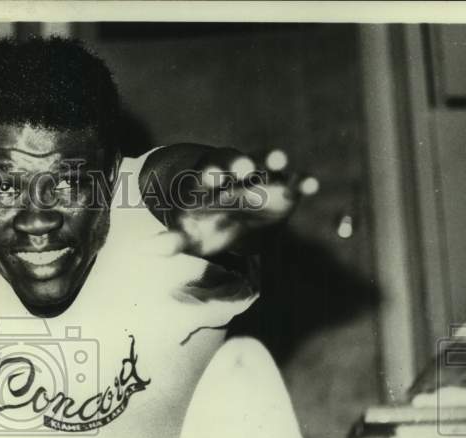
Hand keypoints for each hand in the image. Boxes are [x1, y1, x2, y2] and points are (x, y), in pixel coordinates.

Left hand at [154, 148, 318, 258]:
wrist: (229, 212)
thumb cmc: (205, 221)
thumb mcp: (189, 233)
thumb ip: (175, 239)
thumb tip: (151, 249)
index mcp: (211, 182)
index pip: (207, 175)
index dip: (209, 176)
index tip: (209, 178)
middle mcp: (236, 175)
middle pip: (237, 163)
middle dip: (240, 164)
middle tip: (244, 168)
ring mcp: (261, 178)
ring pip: (268, 164)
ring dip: (273, 160)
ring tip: (280, 161)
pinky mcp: (284, 187)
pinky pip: (296, 181)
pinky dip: (304, 181)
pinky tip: (314, 185)